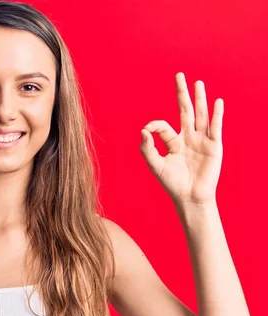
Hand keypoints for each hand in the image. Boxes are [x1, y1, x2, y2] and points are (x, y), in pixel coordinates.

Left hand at [140, 72, 223, 205]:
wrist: (190, 197)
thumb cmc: (172, 183)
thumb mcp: (155, 166)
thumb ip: (147, 149)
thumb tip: (143, 130)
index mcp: (174, 142)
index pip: (164, 126)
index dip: (155, 126)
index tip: (148, 130)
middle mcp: (188, 138)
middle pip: (185, 111)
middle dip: (182, 94)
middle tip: (179, 75)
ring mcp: (202, 140)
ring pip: (200, 115)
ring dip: (199, 99)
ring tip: (198, 83)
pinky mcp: (213, 146)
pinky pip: (215, 127)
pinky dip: (216, 115)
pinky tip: (217, 102)